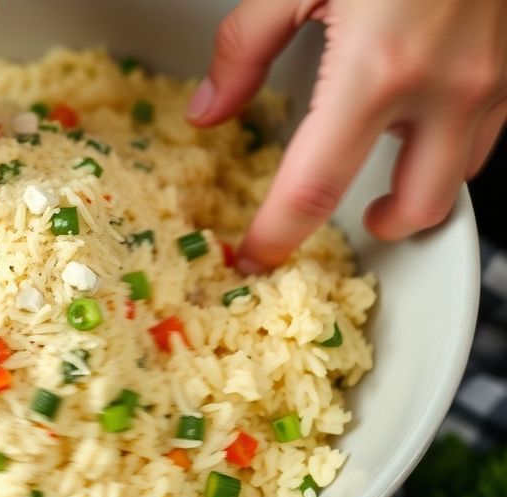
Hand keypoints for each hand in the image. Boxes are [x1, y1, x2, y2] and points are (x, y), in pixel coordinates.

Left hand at [188, 0, 506, 272]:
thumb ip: (244, 48)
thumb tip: (210, 108)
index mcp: (379, 69)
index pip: (315, 187)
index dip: (278, 234)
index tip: (256, 256)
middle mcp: (446, 87)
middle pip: (413, 208)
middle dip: (372, 231)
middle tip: (336, 223)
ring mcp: (493, 78)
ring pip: (460, 176)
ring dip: (417, 191)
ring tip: (378, 178)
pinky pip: (487, 132)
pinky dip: (450, 148)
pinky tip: (420, 126)